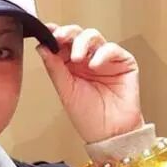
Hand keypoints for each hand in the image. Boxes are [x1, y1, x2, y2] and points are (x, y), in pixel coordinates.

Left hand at [37, 24, 144, 143]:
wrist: (108, 133)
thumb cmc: (88, 117)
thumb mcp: (65, 91)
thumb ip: (55, 68)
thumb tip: (42, 48)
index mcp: (71, 67)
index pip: (62, 45)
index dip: (54, 36)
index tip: (46, 33)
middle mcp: (87, 61)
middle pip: (78, 36)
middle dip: (68, 34)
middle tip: (59, 38)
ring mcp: (105, 60)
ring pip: (94, 37)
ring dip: (83, 43)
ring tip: (77, 58)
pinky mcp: (124, 63)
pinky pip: (113, 49)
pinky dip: (102, 54)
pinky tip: (94, 65)